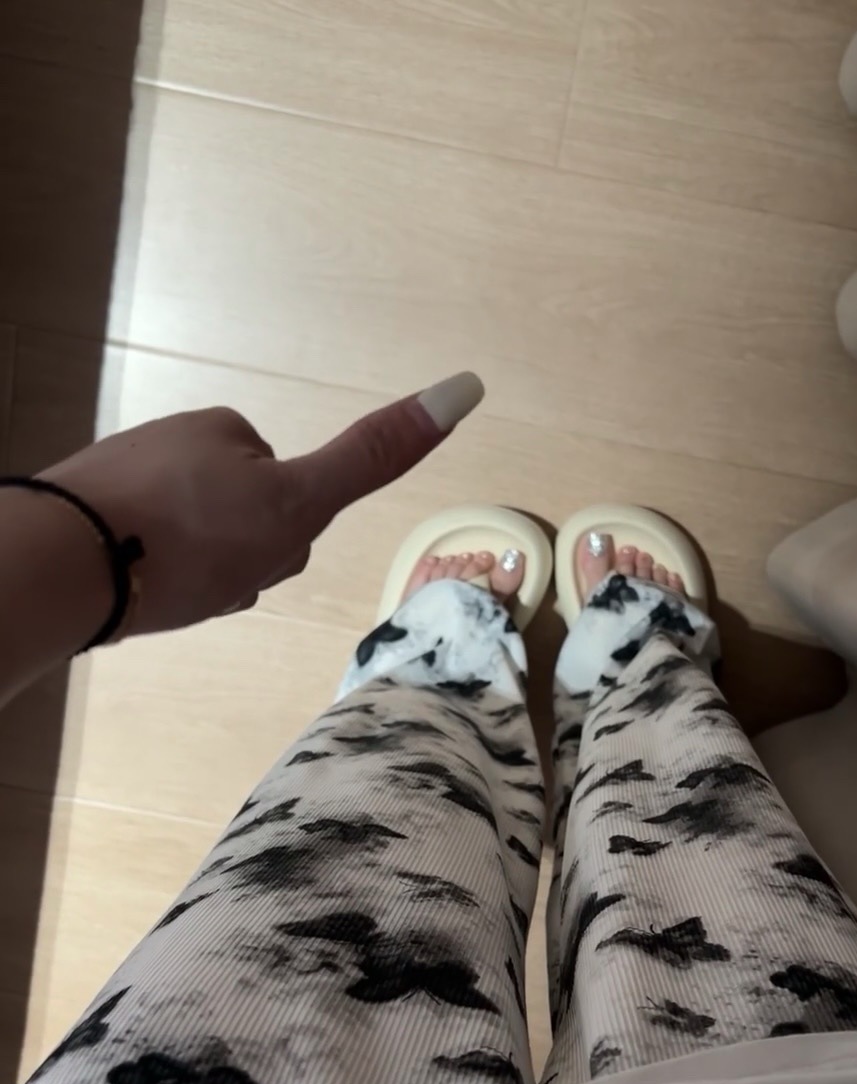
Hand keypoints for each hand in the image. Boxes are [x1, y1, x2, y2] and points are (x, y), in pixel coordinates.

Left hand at [39, 373, 483, 635]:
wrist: (61, 564)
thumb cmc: (192, 536)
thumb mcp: (297, 504)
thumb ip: (374, 455)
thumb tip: (467, 385)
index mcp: (229, 433)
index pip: (290, 496)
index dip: (284, 538)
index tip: (250, 552)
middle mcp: (177, 442)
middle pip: (243, 520)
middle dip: (241, 560)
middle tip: (213, 582)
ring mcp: (126, 474)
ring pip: (194, 541)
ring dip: (198, 576)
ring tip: (172, 595)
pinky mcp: (86, 509)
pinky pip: (144, 550)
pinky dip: (152, 577)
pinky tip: (138, 596)